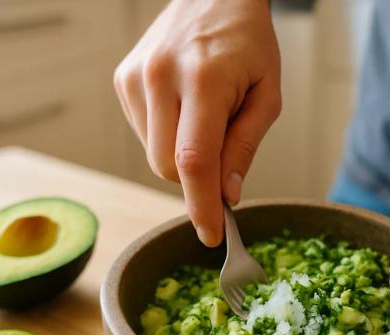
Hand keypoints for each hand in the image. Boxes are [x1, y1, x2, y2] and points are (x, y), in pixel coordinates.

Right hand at [113, 0, 281, 245]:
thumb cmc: (248, 43)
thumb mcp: (266, 95)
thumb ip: (244, 147)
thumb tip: (226, 195)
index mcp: (203, 80)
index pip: (194, 161)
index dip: (201, 205)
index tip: (211, 235)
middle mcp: (160, 77)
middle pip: (167, 167)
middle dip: (195, 178)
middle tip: (222, 151)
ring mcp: (135, 77)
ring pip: (152, 154)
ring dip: (180, 154)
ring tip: (203, 114)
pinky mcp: (123, 79)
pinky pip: (143, 134)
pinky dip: (165, 135)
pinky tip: (183, 107)